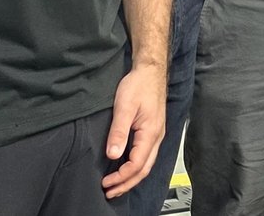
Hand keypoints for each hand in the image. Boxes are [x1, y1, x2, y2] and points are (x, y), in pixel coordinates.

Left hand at [100, 62, 166, 197]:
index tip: (107, 182)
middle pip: (144, 169)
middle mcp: (156, 137)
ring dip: (131, 177)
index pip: (137, 164)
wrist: (150, 71)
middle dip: (127, 183)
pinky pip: (146, 156)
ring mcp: (156, 135)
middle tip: (110, 192)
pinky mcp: (152, 131)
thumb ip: (118, 132)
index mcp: (151, 133)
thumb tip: (113, 154)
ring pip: (146, 164)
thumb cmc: (139, 85)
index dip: (122, 177)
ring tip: (116, 186)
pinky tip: (125, 168)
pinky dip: (135, 167)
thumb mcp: (124, 107)